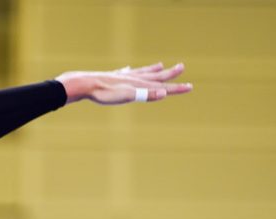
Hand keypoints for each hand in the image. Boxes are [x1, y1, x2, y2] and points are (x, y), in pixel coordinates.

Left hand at [56, 62, 190, 104]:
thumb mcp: (127, 97)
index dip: (176, 88)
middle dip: (170, 74)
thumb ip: (145, 95)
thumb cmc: (105, 93)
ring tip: (161, 65)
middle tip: (181, 66)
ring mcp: (124, 76)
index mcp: (139, 84)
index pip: (162, 87)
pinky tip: (128, 69)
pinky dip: (130, 70)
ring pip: (142, 72)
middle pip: (155, 76)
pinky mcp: (113, 77)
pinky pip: (126, 72)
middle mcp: (133, 78)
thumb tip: (163, 93)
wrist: (86, 84)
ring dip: (153, 70)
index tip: (190, 87)